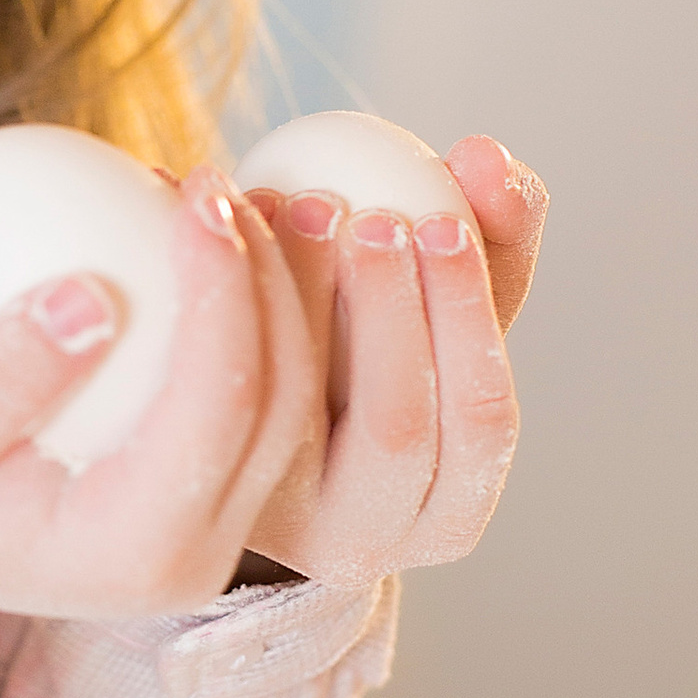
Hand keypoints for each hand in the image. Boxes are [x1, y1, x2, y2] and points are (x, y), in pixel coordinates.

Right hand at [0, 173, 321, 671]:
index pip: (215, 412)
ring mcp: (215, 536)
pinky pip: (266, 395)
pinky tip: (210, 234)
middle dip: (266, 280)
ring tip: (216, 194)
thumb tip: (87, 295)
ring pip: (292, 401)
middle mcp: (194, 563)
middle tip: (213, 181)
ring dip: (275, 289)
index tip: (195, 196)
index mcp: (131, 558)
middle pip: (279, 406)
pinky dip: (252, 311)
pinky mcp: (214, 499)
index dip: (221, 294)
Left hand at [237, 137, 545, 588]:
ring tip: (294, 202)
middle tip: (365, 211)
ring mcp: (284, 528)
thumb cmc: (382, 352)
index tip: (439, 217)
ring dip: (304, 297)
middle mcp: (374, 542)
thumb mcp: (446, 313)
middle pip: (398, 424)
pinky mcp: (206, 490)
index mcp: (455, 509)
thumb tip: (490, 155)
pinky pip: (228, 396)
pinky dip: (235, 304)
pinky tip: (231, 227)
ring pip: (303, 413)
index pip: (482, 416)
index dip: (466, 312)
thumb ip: (490, 236)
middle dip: (388, 308)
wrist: (255, 422)